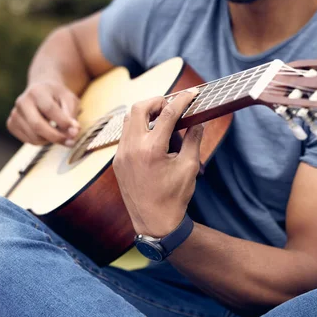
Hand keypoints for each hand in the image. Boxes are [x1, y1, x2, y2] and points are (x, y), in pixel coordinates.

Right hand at [7, 81, 79, 145]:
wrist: (41, 91)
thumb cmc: (58, 96)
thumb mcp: (69, 100)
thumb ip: (72, 115)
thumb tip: (74, 132)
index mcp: (37, 91)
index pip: (49, 109)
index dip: (63, 122)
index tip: (75, 130)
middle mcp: (22, 101)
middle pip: (37, 125)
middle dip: (56, 137)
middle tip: (71, 141)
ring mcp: (15, 114)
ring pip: (34, 137)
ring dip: (51, 140)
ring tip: (61, 134)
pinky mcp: (11, 124)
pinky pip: (29, 140)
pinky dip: (42, 141)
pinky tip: (47, 133)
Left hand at [113, 89, 203, 236]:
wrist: (154, 223)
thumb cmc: (174, 197)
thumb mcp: (189, 167)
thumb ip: (194, 139)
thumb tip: (199, 121)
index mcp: (152, 149)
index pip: (167, 114)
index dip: (182, 99)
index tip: (192, 93)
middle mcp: (132, 148)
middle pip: (140, 108)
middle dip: (157, 102)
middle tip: (172, 106)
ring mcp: (121, 155)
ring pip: (129, 120)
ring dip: (145, 114)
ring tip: (163, 120)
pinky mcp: (117, 162)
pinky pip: (125, 135)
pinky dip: (139, 129)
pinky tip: (153, 138)